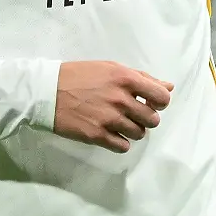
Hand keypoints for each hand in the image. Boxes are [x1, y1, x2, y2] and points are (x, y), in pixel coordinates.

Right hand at [53, 61, 173, 152]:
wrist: (47, 91)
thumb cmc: (80, 75)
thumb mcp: (111, 68)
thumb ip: (141, 78)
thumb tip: (168, 87)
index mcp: (126, 78)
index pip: (161, 97)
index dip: (159, 102)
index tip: (150, 102)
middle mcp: (120, 99)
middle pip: (152, 119)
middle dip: (145, 118)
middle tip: (132, 113)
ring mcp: (109, 119)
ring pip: (139, 134)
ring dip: (133, 130)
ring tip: (118, 122)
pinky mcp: (98, 135)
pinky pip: (123, 146)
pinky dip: (120, 142)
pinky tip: (110, 133)